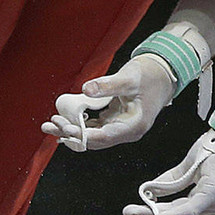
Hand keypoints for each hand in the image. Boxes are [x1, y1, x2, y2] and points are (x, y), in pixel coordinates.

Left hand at [43, 55, 174, 152]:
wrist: (163, 73)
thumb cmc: (150, 75)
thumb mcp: (129, 78)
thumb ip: (108, 85)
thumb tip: (85, 89)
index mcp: (133, 126)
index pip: (104, 136)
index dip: (82, 134)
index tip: (64, 127)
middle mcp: (127, 132)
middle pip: (95, 140)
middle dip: (71, 134)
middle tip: (51, 124)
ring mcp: (121, 128)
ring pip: (92, 136)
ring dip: (72, 131)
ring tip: (51, 124)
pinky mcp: (116, 122)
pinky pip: (95, 128)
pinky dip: (80, 125)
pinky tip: (64, 120)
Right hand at [124, 132, 214, 214]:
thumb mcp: (189, 166)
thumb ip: (170, 181)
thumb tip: (149, 191)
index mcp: (206, 199)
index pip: (178, 208)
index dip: (157, 211)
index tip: (139, 213)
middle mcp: (212, 205)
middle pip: (177, 212)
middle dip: (151, 214)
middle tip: (129, 212)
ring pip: (182, 213)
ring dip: (158, 214)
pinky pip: (191, 208)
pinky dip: (174, 214)